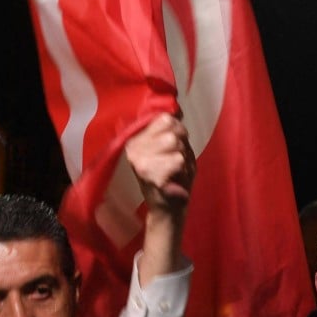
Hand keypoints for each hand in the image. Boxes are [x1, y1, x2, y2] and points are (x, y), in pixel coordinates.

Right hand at [126, 113, 194, 281]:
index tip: (174, 149)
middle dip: (182, 147)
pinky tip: (174, 180)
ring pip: (175, 143)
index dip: (178, 132)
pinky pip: (177, 160)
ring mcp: (138, 159)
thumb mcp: (172, 149)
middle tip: (175, 164)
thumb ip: (172, 129)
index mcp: (137, 138)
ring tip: (175, 172)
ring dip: (183, 159)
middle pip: (173, 130)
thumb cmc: (173, 178)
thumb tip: (176, 108)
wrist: (169, 208)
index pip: (166, 118)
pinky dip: (182, 170)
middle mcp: (133, 146)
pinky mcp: (147, 172)